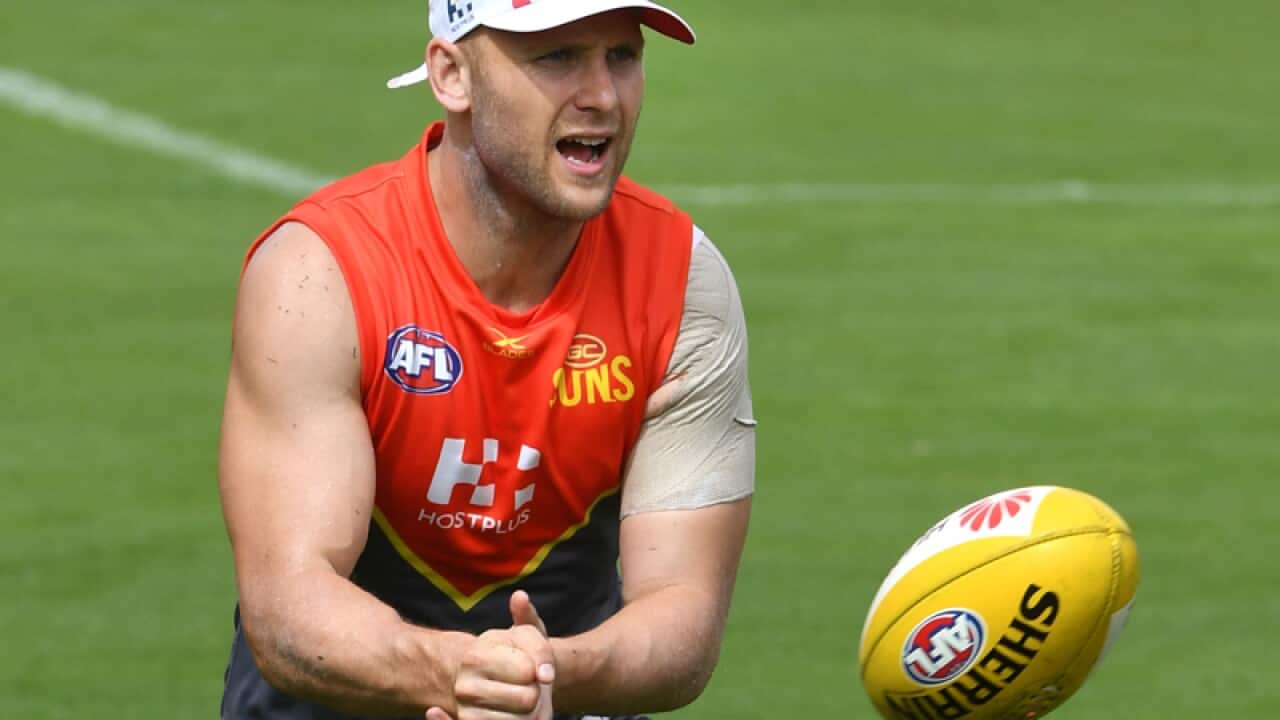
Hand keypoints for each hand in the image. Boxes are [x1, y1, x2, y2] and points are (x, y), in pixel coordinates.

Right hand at [426, 591, 554, 719]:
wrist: (487, 672)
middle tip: (522, 682)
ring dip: (530, 710)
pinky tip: (509, 711)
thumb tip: (546, 677)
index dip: (535, 667)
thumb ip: (540, 650)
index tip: (525, 662)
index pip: (528, 672)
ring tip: (516, 696)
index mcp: (475, 658)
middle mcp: (465, 688)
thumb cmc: (511, 652)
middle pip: (528, 699)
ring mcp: (467, 714)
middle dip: (534, 690)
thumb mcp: (526, 637)